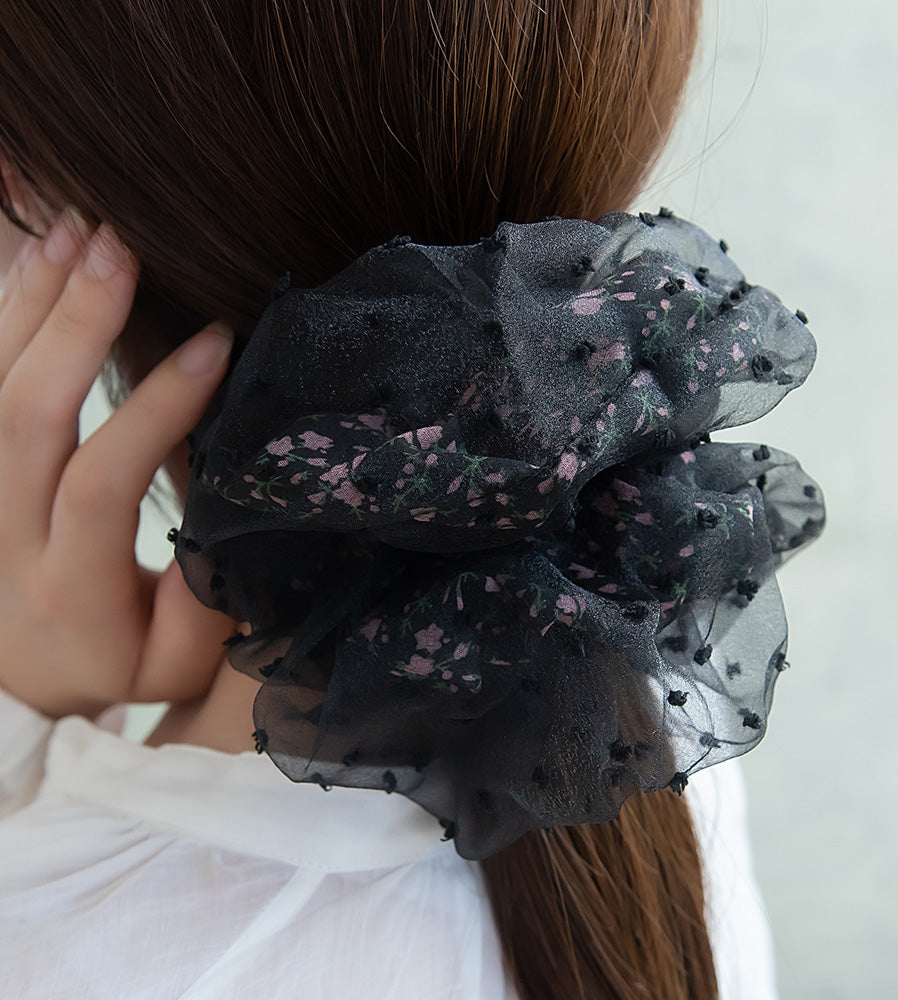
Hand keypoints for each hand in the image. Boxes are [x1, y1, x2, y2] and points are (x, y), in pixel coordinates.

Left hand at [0, 208, 238, 719]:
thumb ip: (201, 611)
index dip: (156, 407)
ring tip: (77, 226)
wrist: (8, 679)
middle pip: (24, 417)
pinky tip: (36, 258)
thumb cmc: (110, 662)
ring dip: (31, 301)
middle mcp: (2, 537)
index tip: (214, 342)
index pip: (102, 482)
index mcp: (69, 587)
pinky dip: (2, 316)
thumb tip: (218, 527)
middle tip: (121, 247)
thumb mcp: (170, 668)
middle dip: (75, 324)